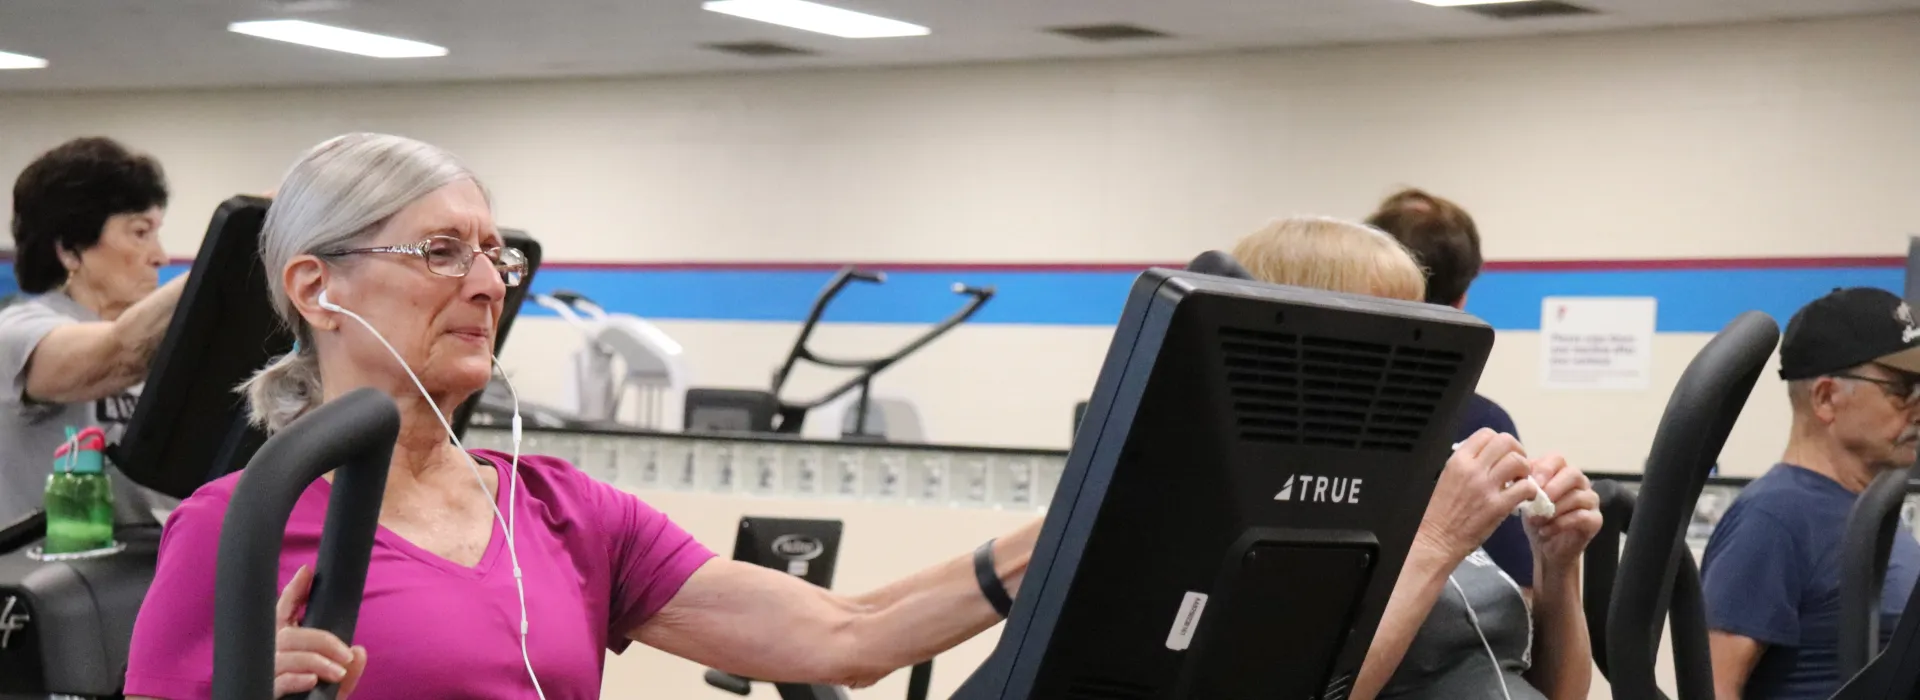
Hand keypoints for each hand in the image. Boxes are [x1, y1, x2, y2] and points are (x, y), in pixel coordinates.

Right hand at [273, 565, 367, 697]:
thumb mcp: (334, 689)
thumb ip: (349, 674)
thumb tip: (361, 651)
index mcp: (284, 645)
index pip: (285, 611)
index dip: (294, 590)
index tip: (308, 571)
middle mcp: (269, 653)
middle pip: (290, 631)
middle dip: (322, 639)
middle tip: (346, 655)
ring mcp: (263, 671)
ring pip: (286, 653)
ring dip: (316, 659)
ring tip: (338, 672)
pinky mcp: (260, 690)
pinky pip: (278, 678)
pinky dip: (297, 677)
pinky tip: (313, 680)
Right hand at [1415, 429, 1538, 562]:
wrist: (1435, 540)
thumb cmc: (1439, 513)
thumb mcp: (1446, 479)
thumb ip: (1466, 466)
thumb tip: (1487, 459)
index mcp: (1457, 460)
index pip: (1486, 434)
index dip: (1500, 443)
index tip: (1502, 455)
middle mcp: (1472, 469)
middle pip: (1506, 442)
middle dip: (1517, 451)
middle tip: (1517, 466)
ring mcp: (1485, 487)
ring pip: (1518, 461)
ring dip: (1526, 469)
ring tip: (1521, 481)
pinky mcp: (1498, 506)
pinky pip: (1526, 487)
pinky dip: (1531, 490)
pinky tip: (1525, 498)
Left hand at [1522, 455, 1602, 569]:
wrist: (1545, 547)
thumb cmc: (1536, 519)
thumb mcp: (1525, 500)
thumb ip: (1523, 484)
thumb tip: (1515, 475)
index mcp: (1561, 472)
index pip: (1556, 459)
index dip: (1544, 469)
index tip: (1530, 483)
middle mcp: (1580, 483)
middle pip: (1573, 473)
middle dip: (1553, 487)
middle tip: (1536, 500)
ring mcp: (1590, 500)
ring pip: (1577, 496)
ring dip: (1553, 509)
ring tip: (1535, 521)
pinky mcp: (1595, 519)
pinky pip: (1581, 516)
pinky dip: (1560, 524)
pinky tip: (1545, 531)